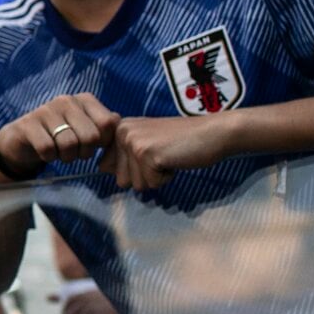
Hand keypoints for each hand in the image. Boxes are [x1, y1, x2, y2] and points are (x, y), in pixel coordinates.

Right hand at [0, 93, 120, 178]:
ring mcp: (46, 110)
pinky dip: (49, 157)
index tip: (93, 146)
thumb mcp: (84, 128)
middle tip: (75, 153)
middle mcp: (66, 100)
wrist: (22, 141)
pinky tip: (46, 153)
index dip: (103, 141)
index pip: (108, 123)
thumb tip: (119, 123)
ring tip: (60, 153)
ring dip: (66, 157)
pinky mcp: (28, 123)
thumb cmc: (59, 135)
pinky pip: (48, 148)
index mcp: (84, 99)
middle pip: (90, 136)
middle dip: (84, 152)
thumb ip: (104, 125)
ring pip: (69, 144)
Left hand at [98, 115, 232, 190]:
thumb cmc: (182, 141)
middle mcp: (122, 133)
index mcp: (120, 129)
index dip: (132, 169)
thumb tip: (101, 169)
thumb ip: (123, 154)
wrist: (213, 133)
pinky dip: (166, 178)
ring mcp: (134, 142)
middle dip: (144, 175)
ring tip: (169, 156)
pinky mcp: (147, 154)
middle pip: (121, 179)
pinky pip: (151, 183)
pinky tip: (175, 160)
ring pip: (136, 184)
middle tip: (163, 156)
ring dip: (156, 177)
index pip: (107, 167)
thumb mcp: (146, 143)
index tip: (151, 153)